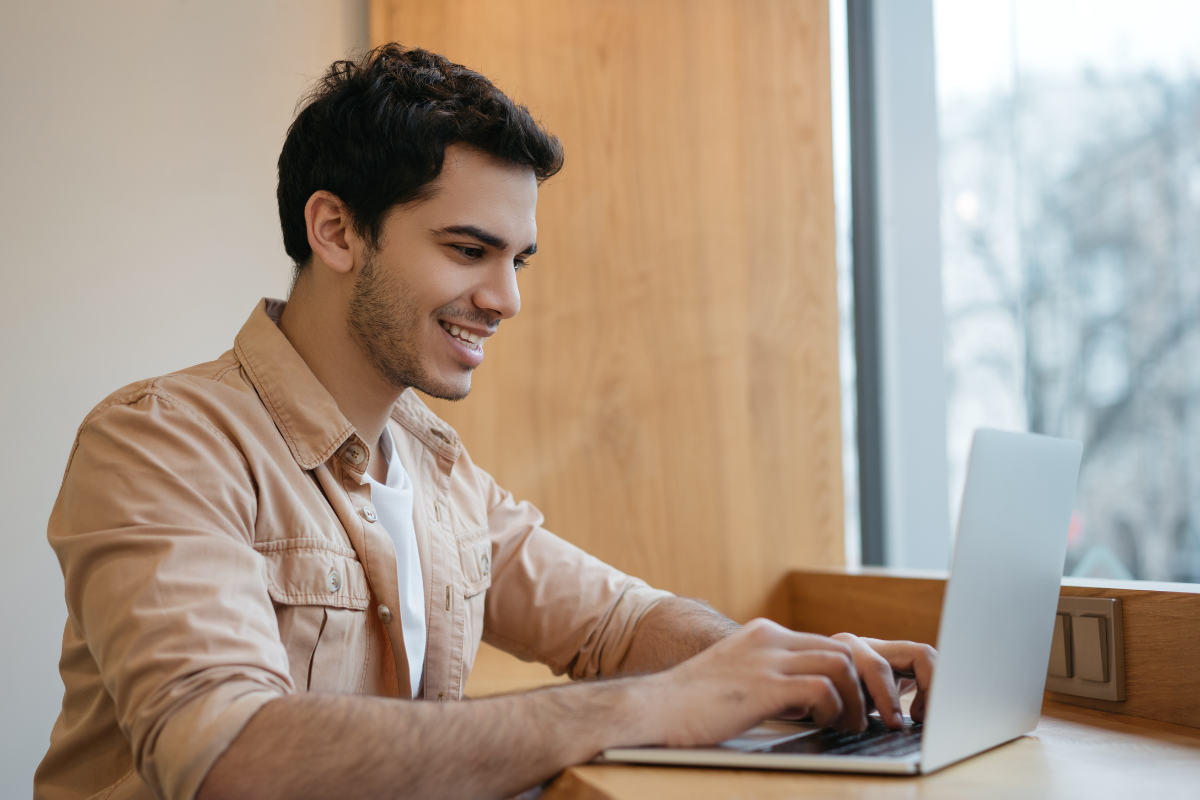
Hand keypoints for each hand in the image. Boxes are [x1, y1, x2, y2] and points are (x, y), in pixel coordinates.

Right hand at [640, 618, 870, 747]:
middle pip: (843, 649)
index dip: (851, 674)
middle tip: (864, 716)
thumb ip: (771, 677)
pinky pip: (822, 690)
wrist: (652, 709)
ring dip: (853, 700)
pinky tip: (822, 726)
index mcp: (764, 634)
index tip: (856, 702)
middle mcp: (769, 639)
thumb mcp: (738, 677)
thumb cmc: (691, 705)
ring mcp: (765, 660)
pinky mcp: (763, 686)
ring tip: (848, 725)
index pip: (828, 642)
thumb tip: (809, 699)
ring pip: (840, 665)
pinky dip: (833, 710)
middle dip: (863, 684)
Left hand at [830, 633, 936, 727]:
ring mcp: (887, 649)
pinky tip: (919, 713)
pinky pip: (926, 667)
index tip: (895, 724)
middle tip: (925, 720)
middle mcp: (870, 644)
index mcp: (848, 650)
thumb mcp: (837, 704)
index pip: (878, 668)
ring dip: (933, 688)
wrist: (820, 682)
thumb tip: (870, 726)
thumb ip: (852, 710)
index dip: (889, 698)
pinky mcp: (899, 659)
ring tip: (925, 717)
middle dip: (928, 689)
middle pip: (918, 655)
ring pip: (927, 658)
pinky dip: (930, 688)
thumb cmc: (828, 698)